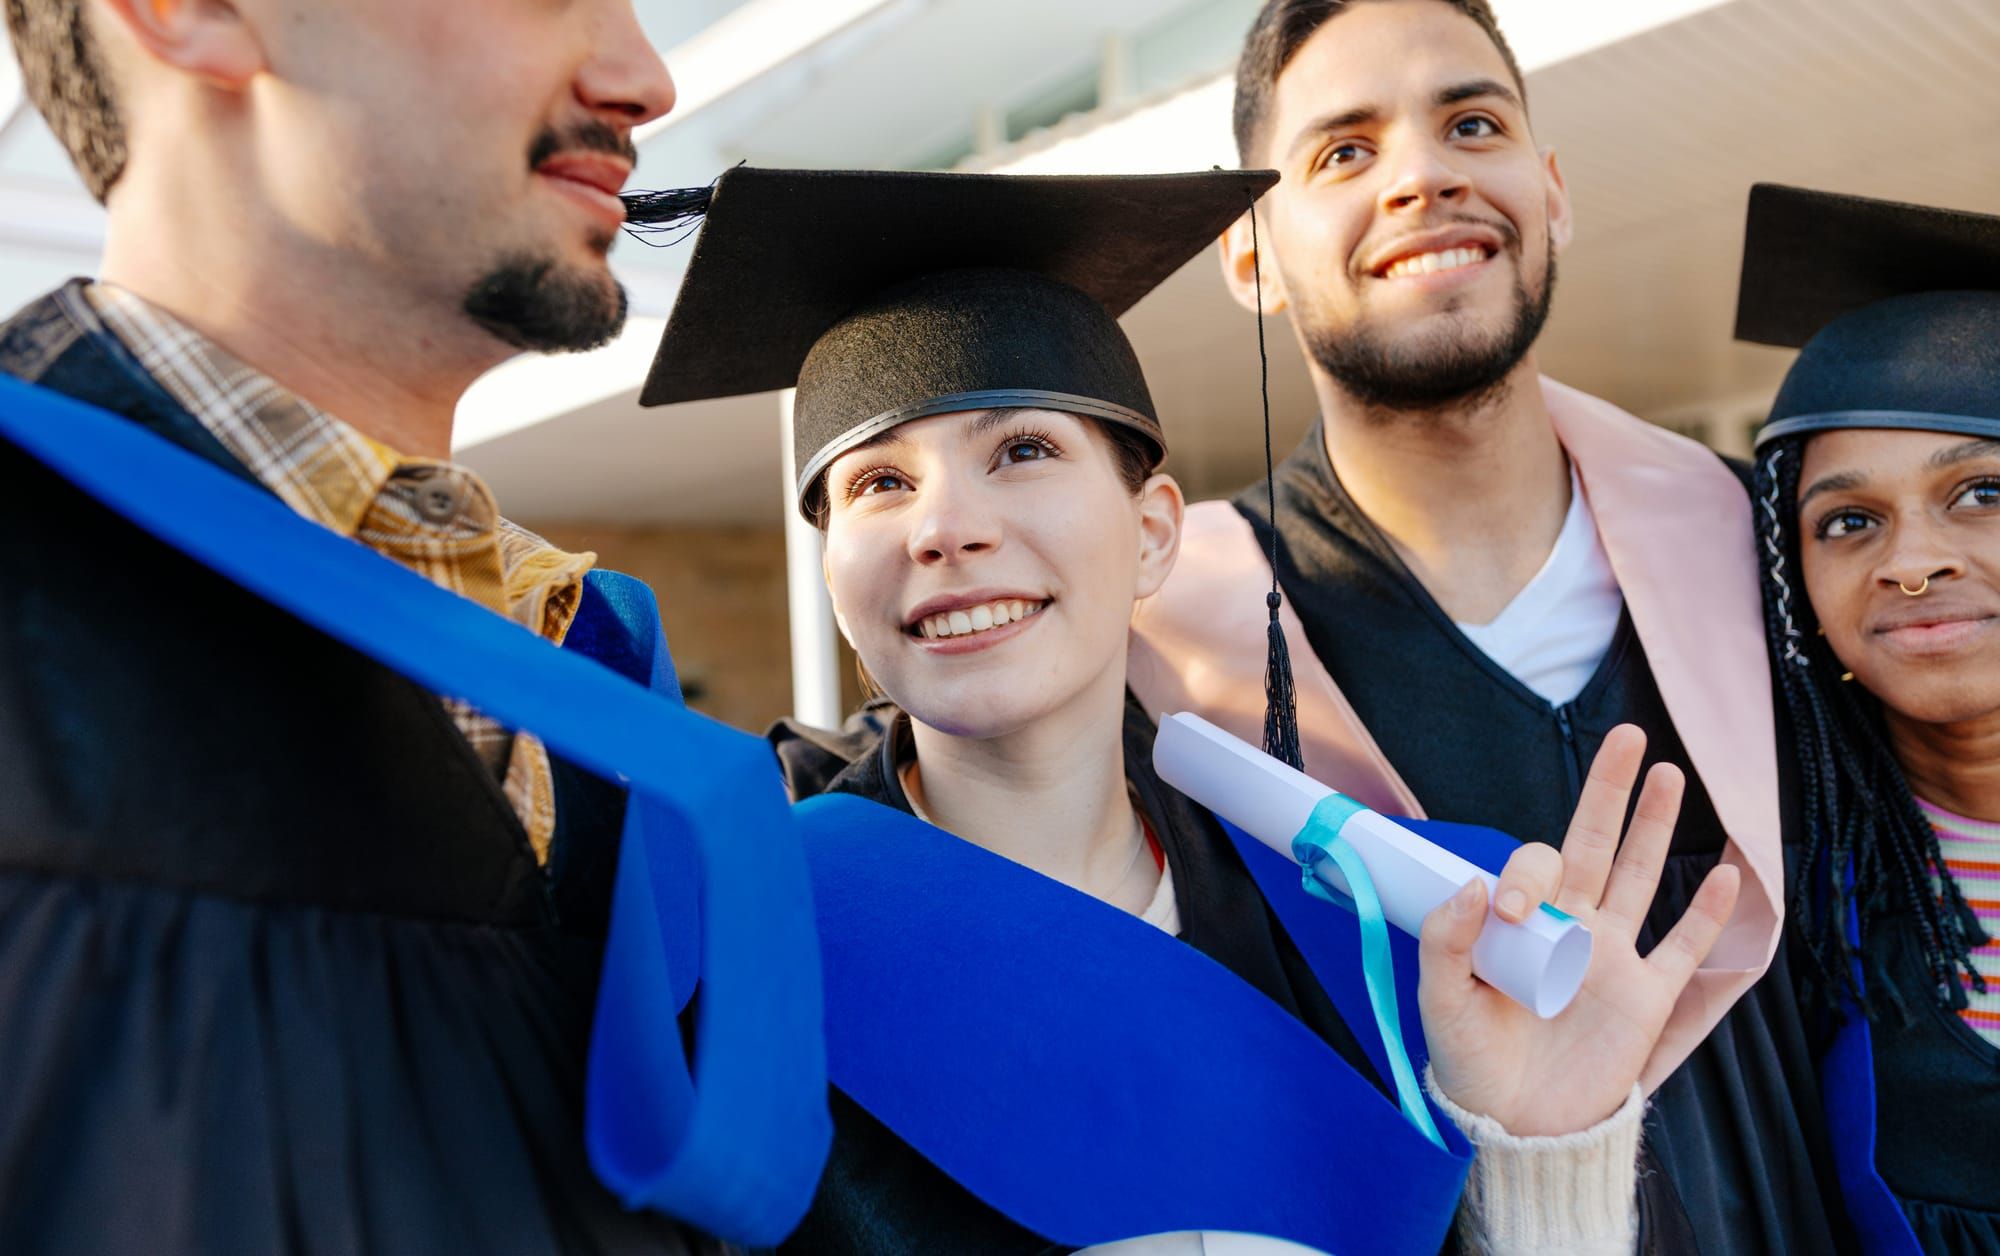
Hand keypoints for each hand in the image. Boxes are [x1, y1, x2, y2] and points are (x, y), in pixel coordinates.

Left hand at [1415, 724, 1740, 1136]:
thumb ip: (1448, 944)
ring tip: (1670, 774)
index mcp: (1521, 923)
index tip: (1507, 911)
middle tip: (1628, 736)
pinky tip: (1726, 871)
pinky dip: (1707, 915)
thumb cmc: (1472, 1062)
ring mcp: (1613, 959)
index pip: (1536, 869)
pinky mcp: (1647, 1000)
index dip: (1524, 876)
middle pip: (1596, 846)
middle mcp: (1571, 928)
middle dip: (1611, 793)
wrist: (1517, 1125)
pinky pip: (1684, 949)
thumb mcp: (1442, 1001)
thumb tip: (1473, 885)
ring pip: (1642, 879)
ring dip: (1657, 828)